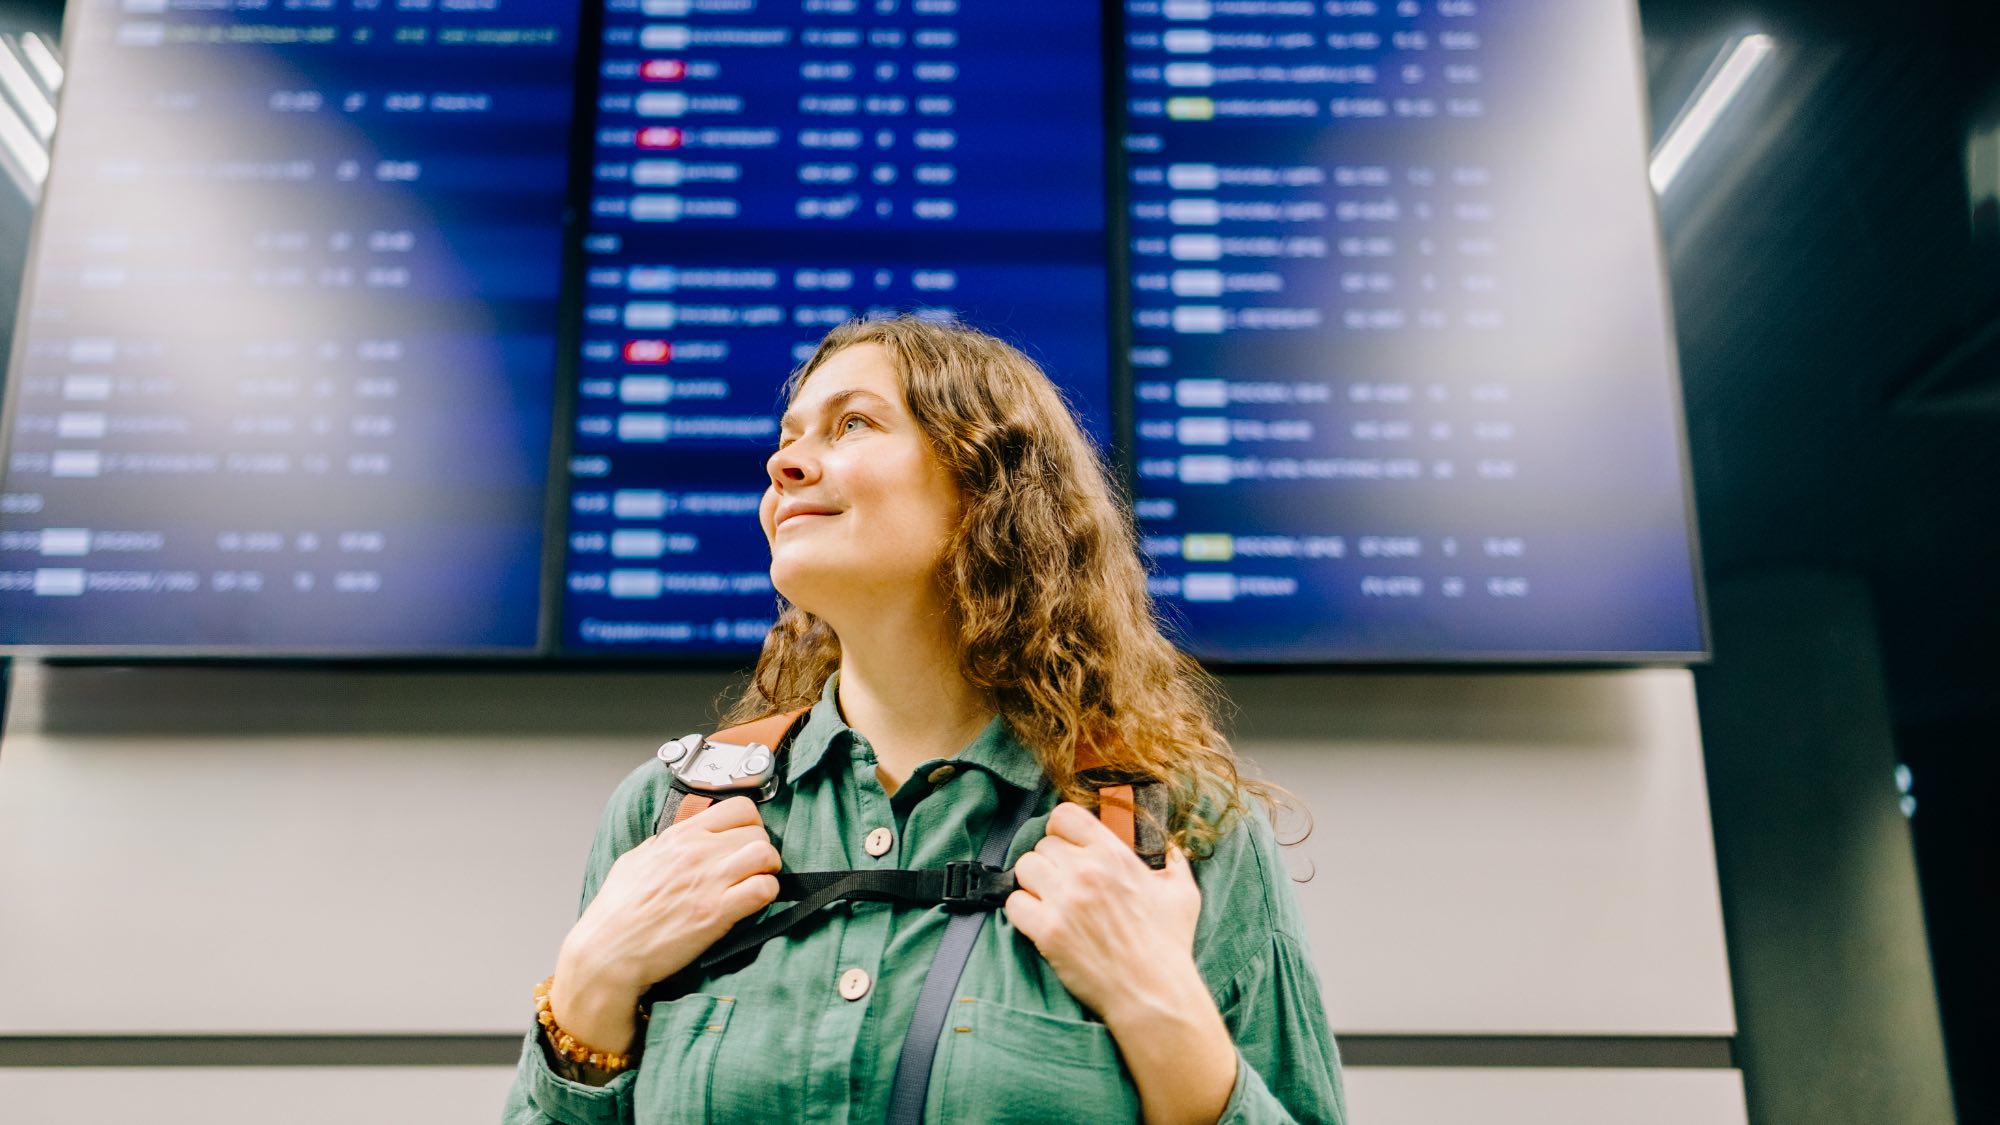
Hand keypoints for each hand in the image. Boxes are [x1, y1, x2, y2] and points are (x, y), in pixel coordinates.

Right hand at [552, 796, 780, 1045]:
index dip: (750, 823)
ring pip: (766, 854)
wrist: (607, 953)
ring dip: (769, 869)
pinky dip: (767, 894)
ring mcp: (709, 881)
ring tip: (758, 881)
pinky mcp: (718, 912)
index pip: (739, 807)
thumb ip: (664, 842)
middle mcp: (696, 852)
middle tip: (754, 866)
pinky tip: (754, 902)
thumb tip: (682, 832)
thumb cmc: (615, 913)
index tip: (745, 839)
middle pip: (757, 832)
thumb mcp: (635, 861)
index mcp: (678, 837)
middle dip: (761, 849)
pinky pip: (764, 890)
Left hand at [1003, 801, 1203, 1023]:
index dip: (1061, 828)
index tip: (1066, 842)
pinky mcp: (1046, 931)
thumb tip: (1170, 847)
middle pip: (1042, 844)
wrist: (1153, 992)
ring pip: (1024, 868)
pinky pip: (1013, 903)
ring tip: (1048, 898)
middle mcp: (1084, 871)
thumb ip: (1174, 862)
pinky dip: (1022, 910)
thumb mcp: (1183, 894)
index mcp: (1113, 854)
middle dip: (1051, 860)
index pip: (1065, 815)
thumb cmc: (1168, 944)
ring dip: (1033, 882)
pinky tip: (1039, 919)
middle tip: (1062, 880)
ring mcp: (1063, 901)